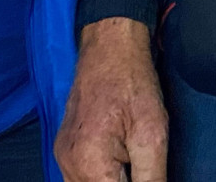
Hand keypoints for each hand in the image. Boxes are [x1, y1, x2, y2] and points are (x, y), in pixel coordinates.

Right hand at [56, 17, 166, 181]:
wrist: (110, 47)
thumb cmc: (132, 82)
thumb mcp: (152, 135)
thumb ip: (151, 179)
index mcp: (89, 163)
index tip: (147, 172)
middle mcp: (67, 164)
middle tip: (140, 164)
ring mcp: (62, 157)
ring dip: (109, 181)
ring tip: (131, 164)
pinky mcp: (64, 149)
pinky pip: (78, 179)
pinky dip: (99, 178)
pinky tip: (118, 167)